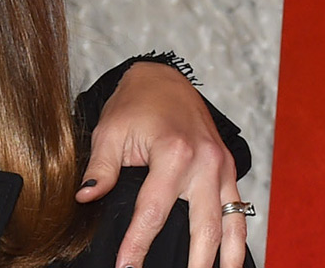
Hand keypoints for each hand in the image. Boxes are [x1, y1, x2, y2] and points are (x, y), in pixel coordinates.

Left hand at [77, 62, 246, 267]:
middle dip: (193, 262)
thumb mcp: (109, 131)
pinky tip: (229, 256)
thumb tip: (86, 198)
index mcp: (173, 153)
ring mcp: (222, 166)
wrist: (163, 77)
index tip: (126, 267)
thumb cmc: (135, 102)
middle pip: (203, 227)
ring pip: (231, 223)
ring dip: (227, 258)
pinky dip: (237, 235)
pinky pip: (238, 208)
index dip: (138, 244)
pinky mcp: (228, 167)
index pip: (153, 212)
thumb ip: (100, 168)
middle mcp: (205, 163)